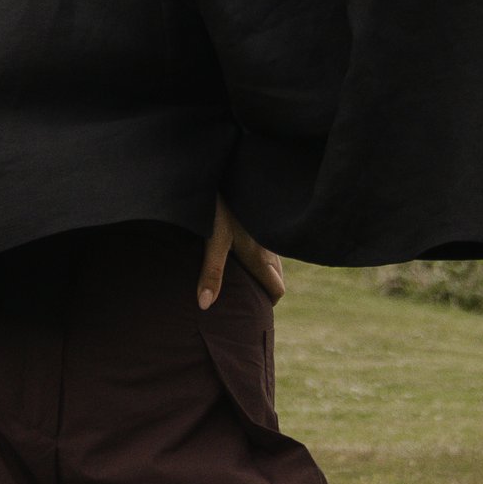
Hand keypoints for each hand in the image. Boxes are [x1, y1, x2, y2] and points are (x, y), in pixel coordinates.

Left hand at [198, 195, 284, 310]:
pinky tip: (243, 251)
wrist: (232, 172)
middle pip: (278, 276)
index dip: (269, 303)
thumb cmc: (221, 206)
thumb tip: (205, 306)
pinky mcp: (260, 219)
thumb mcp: (213, 240)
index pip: (277, 288)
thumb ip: (210, 273)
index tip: (257, 311)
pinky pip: (268, 244)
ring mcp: (266, 232)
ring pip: (274, 259)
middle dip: (269, 290)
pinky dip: (262, 255)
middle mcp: (269, 246)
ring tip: (246, 279)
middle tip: (252, 300)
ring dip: (265, 272)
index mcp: (260, 256)